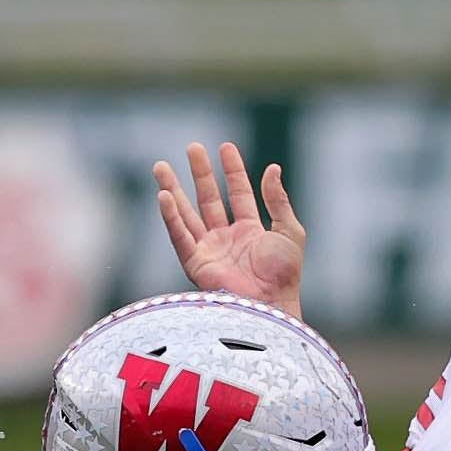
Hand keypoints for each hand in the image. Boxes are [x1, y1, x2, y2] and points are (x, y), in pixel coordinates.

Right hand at [154, 141, 304, 316]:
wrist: (271, 303)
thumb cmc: (284, 274)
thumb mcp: (289, 230)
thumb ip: (278, 200)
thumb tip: (273, 169)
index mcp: (249, 231)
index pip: (238, 193)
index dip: (232, 170)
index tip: (225, 147)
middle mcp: (225, 239)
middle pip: (208, 199)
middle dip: (199, 173)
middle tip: (192, 147)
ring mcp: (209, 251)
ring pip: (187, 214)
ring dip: (173, 190)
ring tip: (160, 167)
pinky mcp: (195, 264)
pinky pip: (179, 237)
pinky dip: (170, 217)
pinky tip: (163, 196)